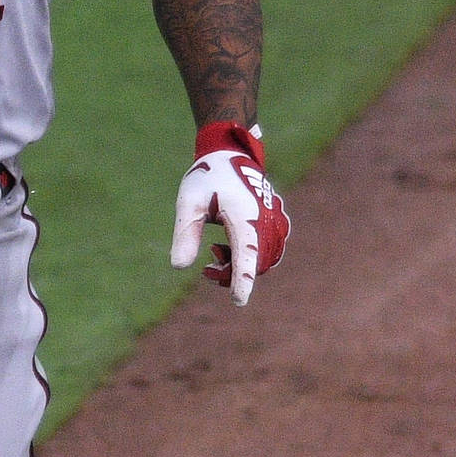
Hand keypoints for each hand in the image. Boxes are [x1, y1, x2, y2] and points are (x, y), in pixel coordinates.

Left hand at [171, 122, 289, 305]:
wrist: (229, 155)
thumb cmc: (206, 177)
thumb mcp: (189, 203)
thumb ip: (185, 234)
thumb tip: (179, 266)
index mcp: (245, 214)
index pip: (247, 254)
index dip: (243, 280)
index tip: (238, 301)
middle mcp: (265, 219)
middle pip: (258, 262)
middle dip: (234, 274)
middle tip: (206, 270)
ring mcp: (275, 219)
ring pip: (267, 257)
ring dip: (243, 266)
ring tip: (214, 255)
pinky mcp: (276, 221)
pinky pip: (272, 248)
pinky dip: (253, 256)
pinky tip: (228, 249)